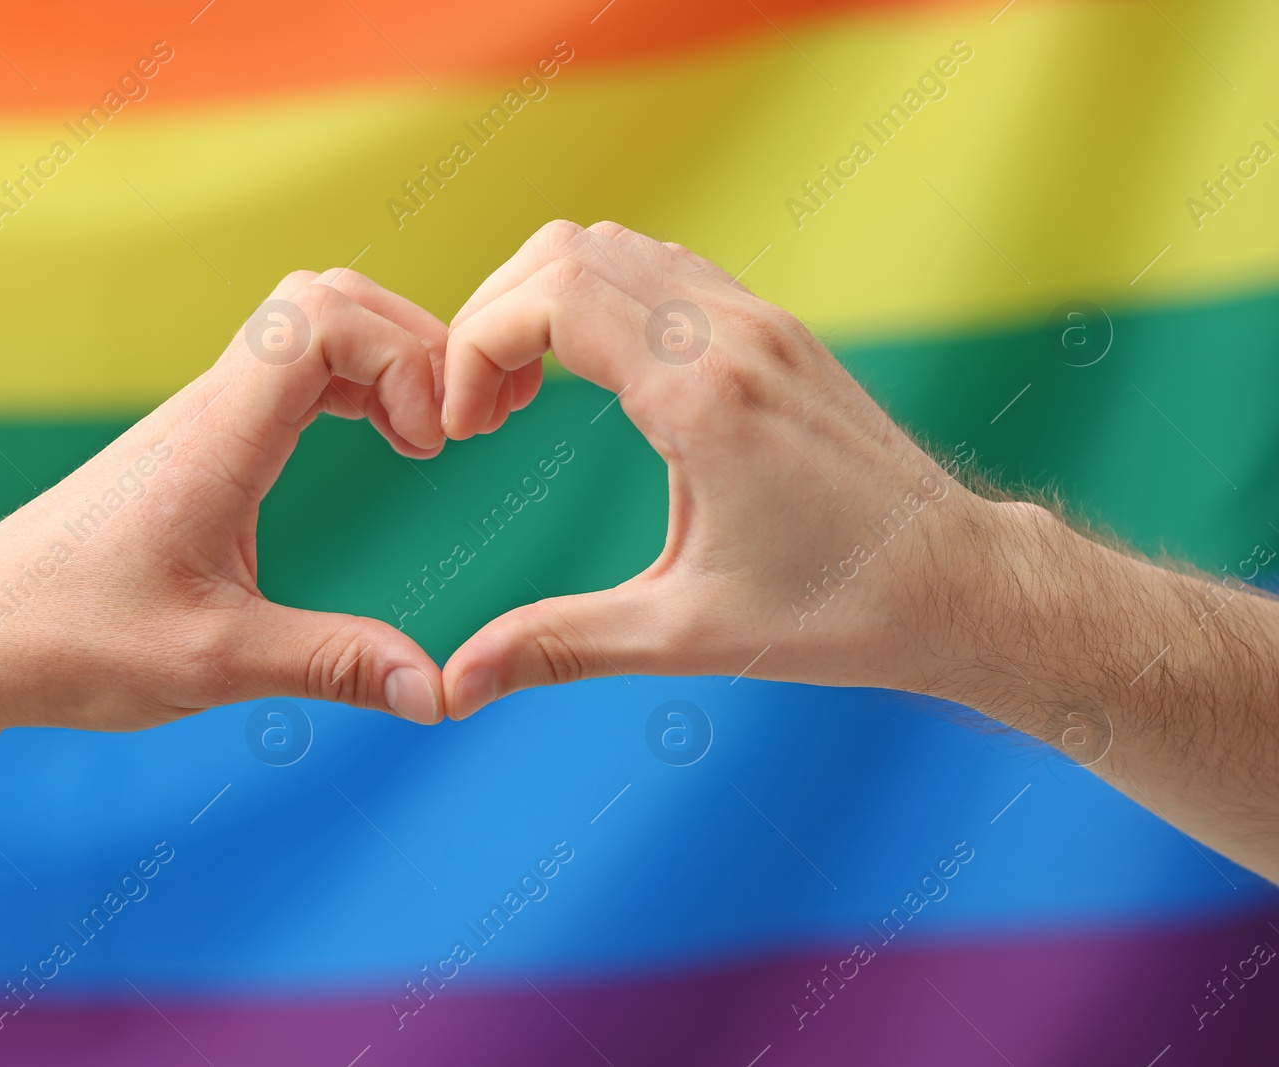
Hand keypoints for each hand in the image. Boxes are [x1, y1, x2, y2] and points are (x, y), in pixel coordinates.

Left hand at [0, 268, 453, 734]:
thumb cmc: (72, 643)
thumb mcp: (214, 665)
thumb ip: (331, 665)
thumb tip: (439, 693)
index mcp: (213, 441)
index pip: (321, 317)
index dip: (400, 358)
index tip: (430, 445)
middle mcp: (207, 408)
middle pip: (328, 296)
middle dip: (410, 345)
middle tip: (447, 432)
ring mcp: (201, 417)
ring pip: (309, 323)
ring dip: (383, 359)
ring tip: (421, 438)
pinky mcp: (197, 440)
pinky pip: (290, 367)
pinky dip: (352, 382)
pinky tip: (375, 442)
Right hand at [438, 220, 1010, 718]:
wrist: (959, 582)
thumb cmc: (837, 611)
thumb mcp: (683, 634)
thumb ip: (559, 645)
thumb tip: (457, 685)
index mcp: (701, 396)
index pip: (551, 296)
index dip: (473, 345)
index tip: (462, 426)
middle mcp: (731, 334)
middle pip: (567, 251)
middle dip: (493, 316)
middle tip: (478, 408)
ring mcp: (760, 321)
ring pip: (615, 247)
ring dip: (545, 299)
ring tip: (522, 393)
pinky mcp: (776, 331)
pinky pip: (664, 269)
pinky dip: (601, 298)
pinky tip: (592, 378)